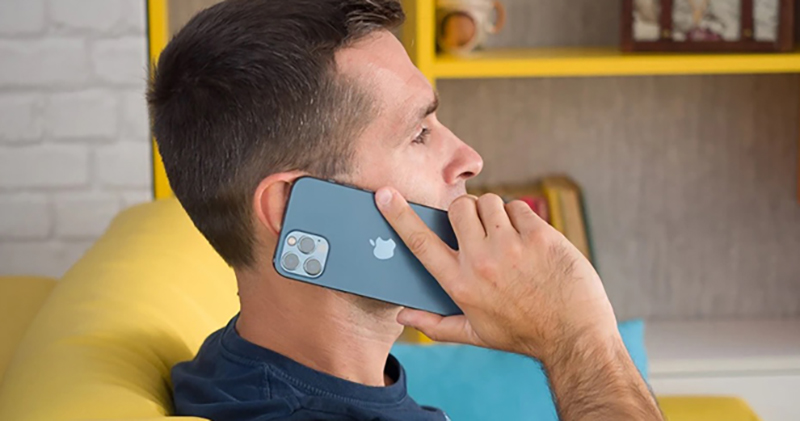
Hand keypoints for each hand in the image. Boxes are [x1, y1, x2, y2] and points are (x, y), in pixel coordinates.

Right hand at [375, 188, 618, 362]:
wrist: (574, 336)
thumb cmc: (524, 334)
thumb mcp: (475, 334)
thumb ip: (434, 325)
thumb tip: (402, 317)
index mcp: (460, 283)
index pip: (420, 242)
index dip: (399, 215)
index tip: (384, 195)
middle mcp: (480, 261)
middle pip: (458, 209)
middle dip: (466, 213)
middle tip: (481, 230)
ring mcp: (510, 246)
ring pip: (488, 202)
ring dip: (494, 213)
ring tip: (507, 237)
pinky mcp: (539, 236)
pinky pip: (518, 207)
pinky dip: (522, 218)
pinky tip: (530, 240)